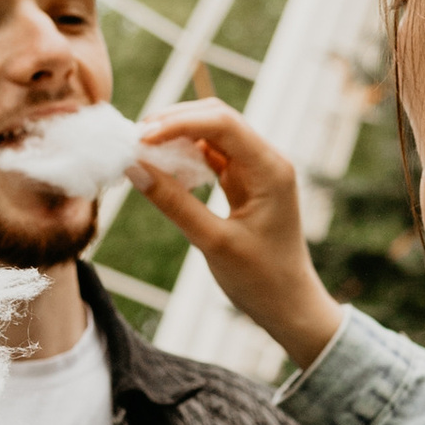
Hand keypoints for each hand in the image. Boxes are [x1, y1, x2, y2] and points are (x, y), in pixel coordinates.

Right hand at [132, 101, 344, 372]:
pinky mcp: (245, 182)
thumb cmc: (261, 280)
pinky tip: (163, 167)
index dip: (179, 123)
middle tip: (134, 137)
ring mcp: (257, 170)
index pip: (222, 123)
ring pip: (213, 134)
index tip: (140, 138)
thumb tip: (134, 167)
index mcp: (271, 169)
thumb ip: (175, 203)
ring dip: (178, 136)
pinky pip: (213, 156)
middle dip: (175, 122)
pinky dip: (186, 157)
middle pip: (218, 118)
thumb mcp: (213, 243)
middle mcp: (267, 160)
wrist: (290, 306)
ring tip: (141, 149)